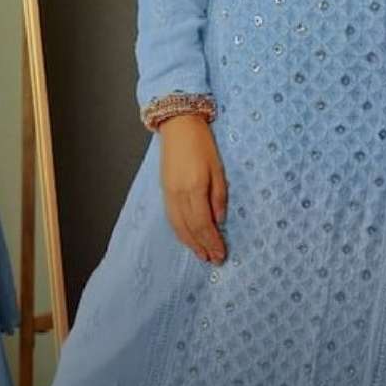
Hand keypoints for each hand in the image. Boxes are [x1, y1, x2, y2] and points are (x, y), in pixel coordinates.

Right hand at [159, 114, 227, 263]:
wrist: (178, 125)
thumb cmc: (202, 144)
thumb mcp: (218, 169)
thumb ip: (219, 197)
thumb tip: (219, 220)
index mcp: (195, 188)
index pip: (204, 224)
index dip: (212, 241)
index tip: (221, 254)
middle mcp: (179, 194)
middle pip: (190, 229)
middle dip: (202, 247)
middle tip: (213, 260)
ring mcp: (169, 193)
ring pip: (178, 226)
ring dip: (190, 243)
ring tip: (201, 255)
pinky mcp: (164, 190)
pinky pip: (171, 218)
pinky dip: (180, 231)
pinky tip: (187, 238)